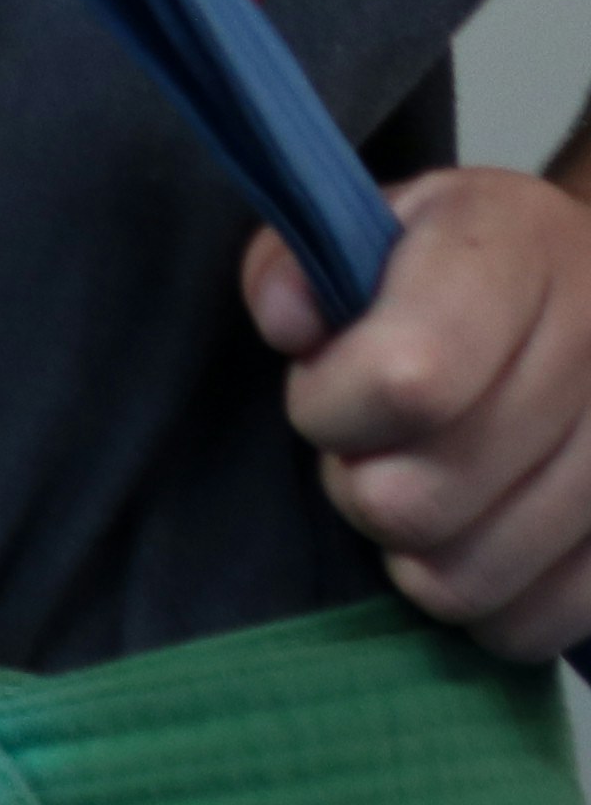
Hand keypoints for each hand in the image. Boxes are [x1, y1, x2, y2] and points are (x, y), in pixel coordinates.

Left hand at [251, 167, 590, 656]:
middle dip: (358, 484)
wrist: (586, 289)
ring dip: (413, 551)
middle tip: (370, 446)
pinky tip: (472, 537)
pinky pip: (533, 624)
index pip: (409, 379)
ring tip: (421, 486)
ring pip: (468, 579)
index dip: (332, 408)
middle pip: (421, 499)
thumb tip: (288, 325)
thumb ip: (292, 264)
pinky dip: (482, 603)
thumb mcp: (367, 225)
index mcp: (516, 253)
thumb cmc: (450, 265)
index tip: (323, 389)